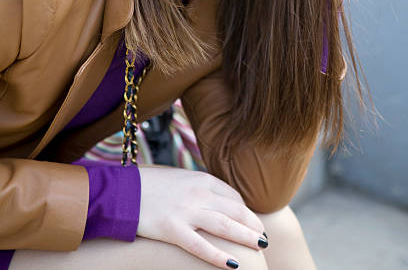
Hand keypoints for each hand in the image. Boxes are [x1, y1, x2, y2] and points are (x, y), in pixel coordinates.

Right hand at [137, 165, 267, 267]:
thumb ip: (199, 187)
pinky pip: (201, 245)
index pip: (232, 196)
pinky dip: (218, 256)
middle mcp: (198, 193)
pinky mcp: (173, 229)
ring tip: (260, 246)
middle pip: (235, 210)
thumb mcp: (180, 178)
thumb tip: (217, 199)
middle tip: (264, 238)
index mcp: (201, 179)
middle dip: (252, 224)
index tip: (251, 223)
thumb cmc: (151, 185)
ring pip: (225, 226)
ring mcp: (186, 211)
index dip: (246, 211)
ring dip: (246, 237)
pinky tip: (233, 265)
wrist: (123, 191)